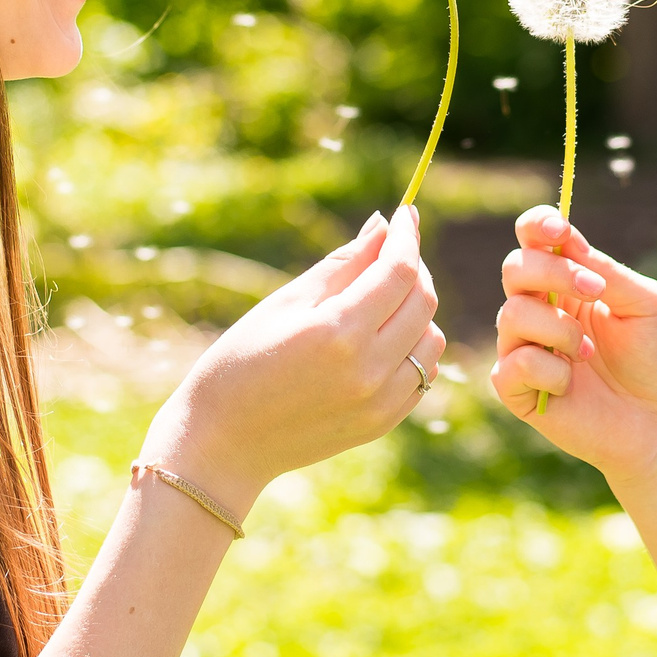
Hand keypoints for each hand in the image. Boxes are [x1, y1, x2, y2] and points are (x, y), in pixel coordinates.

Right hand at [142, 206, 442, 516]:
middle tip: (390, 252)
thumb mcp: (285, 303)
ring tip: (382, 299)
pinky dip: (414, 347)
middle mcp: (369, 370)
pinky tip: (383, 338)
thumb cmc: (241, 363)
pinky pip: (423, 373)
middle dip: (413, 268)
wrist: (224, 443)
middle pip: (423, 302)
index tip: (405, 213)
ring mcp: (381, 402)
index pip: (399, 271)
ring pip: (432, 339)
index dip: (406, 236)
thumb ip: (342, 264)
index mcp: (339, 333)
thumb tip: (383, 226)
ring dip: (417, 310)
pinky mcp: (383, 423)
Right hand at [491, 205, 656, 490]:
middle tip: (594, 290)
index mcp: (567, 284)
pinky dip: (547, 370)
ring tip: (588, 352)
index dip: (538, 226)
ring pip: (511, 315)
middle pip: (515, 268)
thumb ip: (605, 271)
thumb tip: (565, 242)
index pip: (533, 241)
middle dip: (551, 273)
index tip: (559, 230)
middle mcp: (540, 311)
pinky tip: (571, 384)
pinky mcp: (517, 390)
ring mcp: (524, 350)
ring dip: (558, 329)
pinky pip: (512, 364)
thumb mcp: (644, 303)